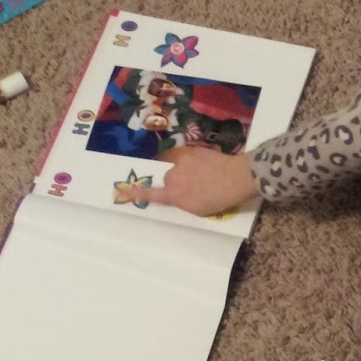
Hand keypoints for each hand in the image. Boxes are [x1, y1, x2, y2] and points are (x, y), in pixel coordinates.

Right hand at [138, 146, 257, 216]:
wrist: (236, 177)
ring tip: (203, 174)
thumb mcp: (198, 209)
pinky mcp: (191, 151)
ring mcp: (182, 162)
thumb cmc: (220, 199)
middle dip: (177, 181)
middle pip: (168, 178)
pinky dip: (192, 161)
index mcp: (173, 195)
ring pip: (177, 166)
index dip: (136, 193)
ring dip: (184, 170)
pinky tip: (206, 165)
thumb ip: (182, 202)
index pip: (150, 195)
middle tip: (194, 186)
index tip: (123, 190)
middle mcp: (173, 177)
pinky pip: (186, 156)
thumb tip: (176, 196)